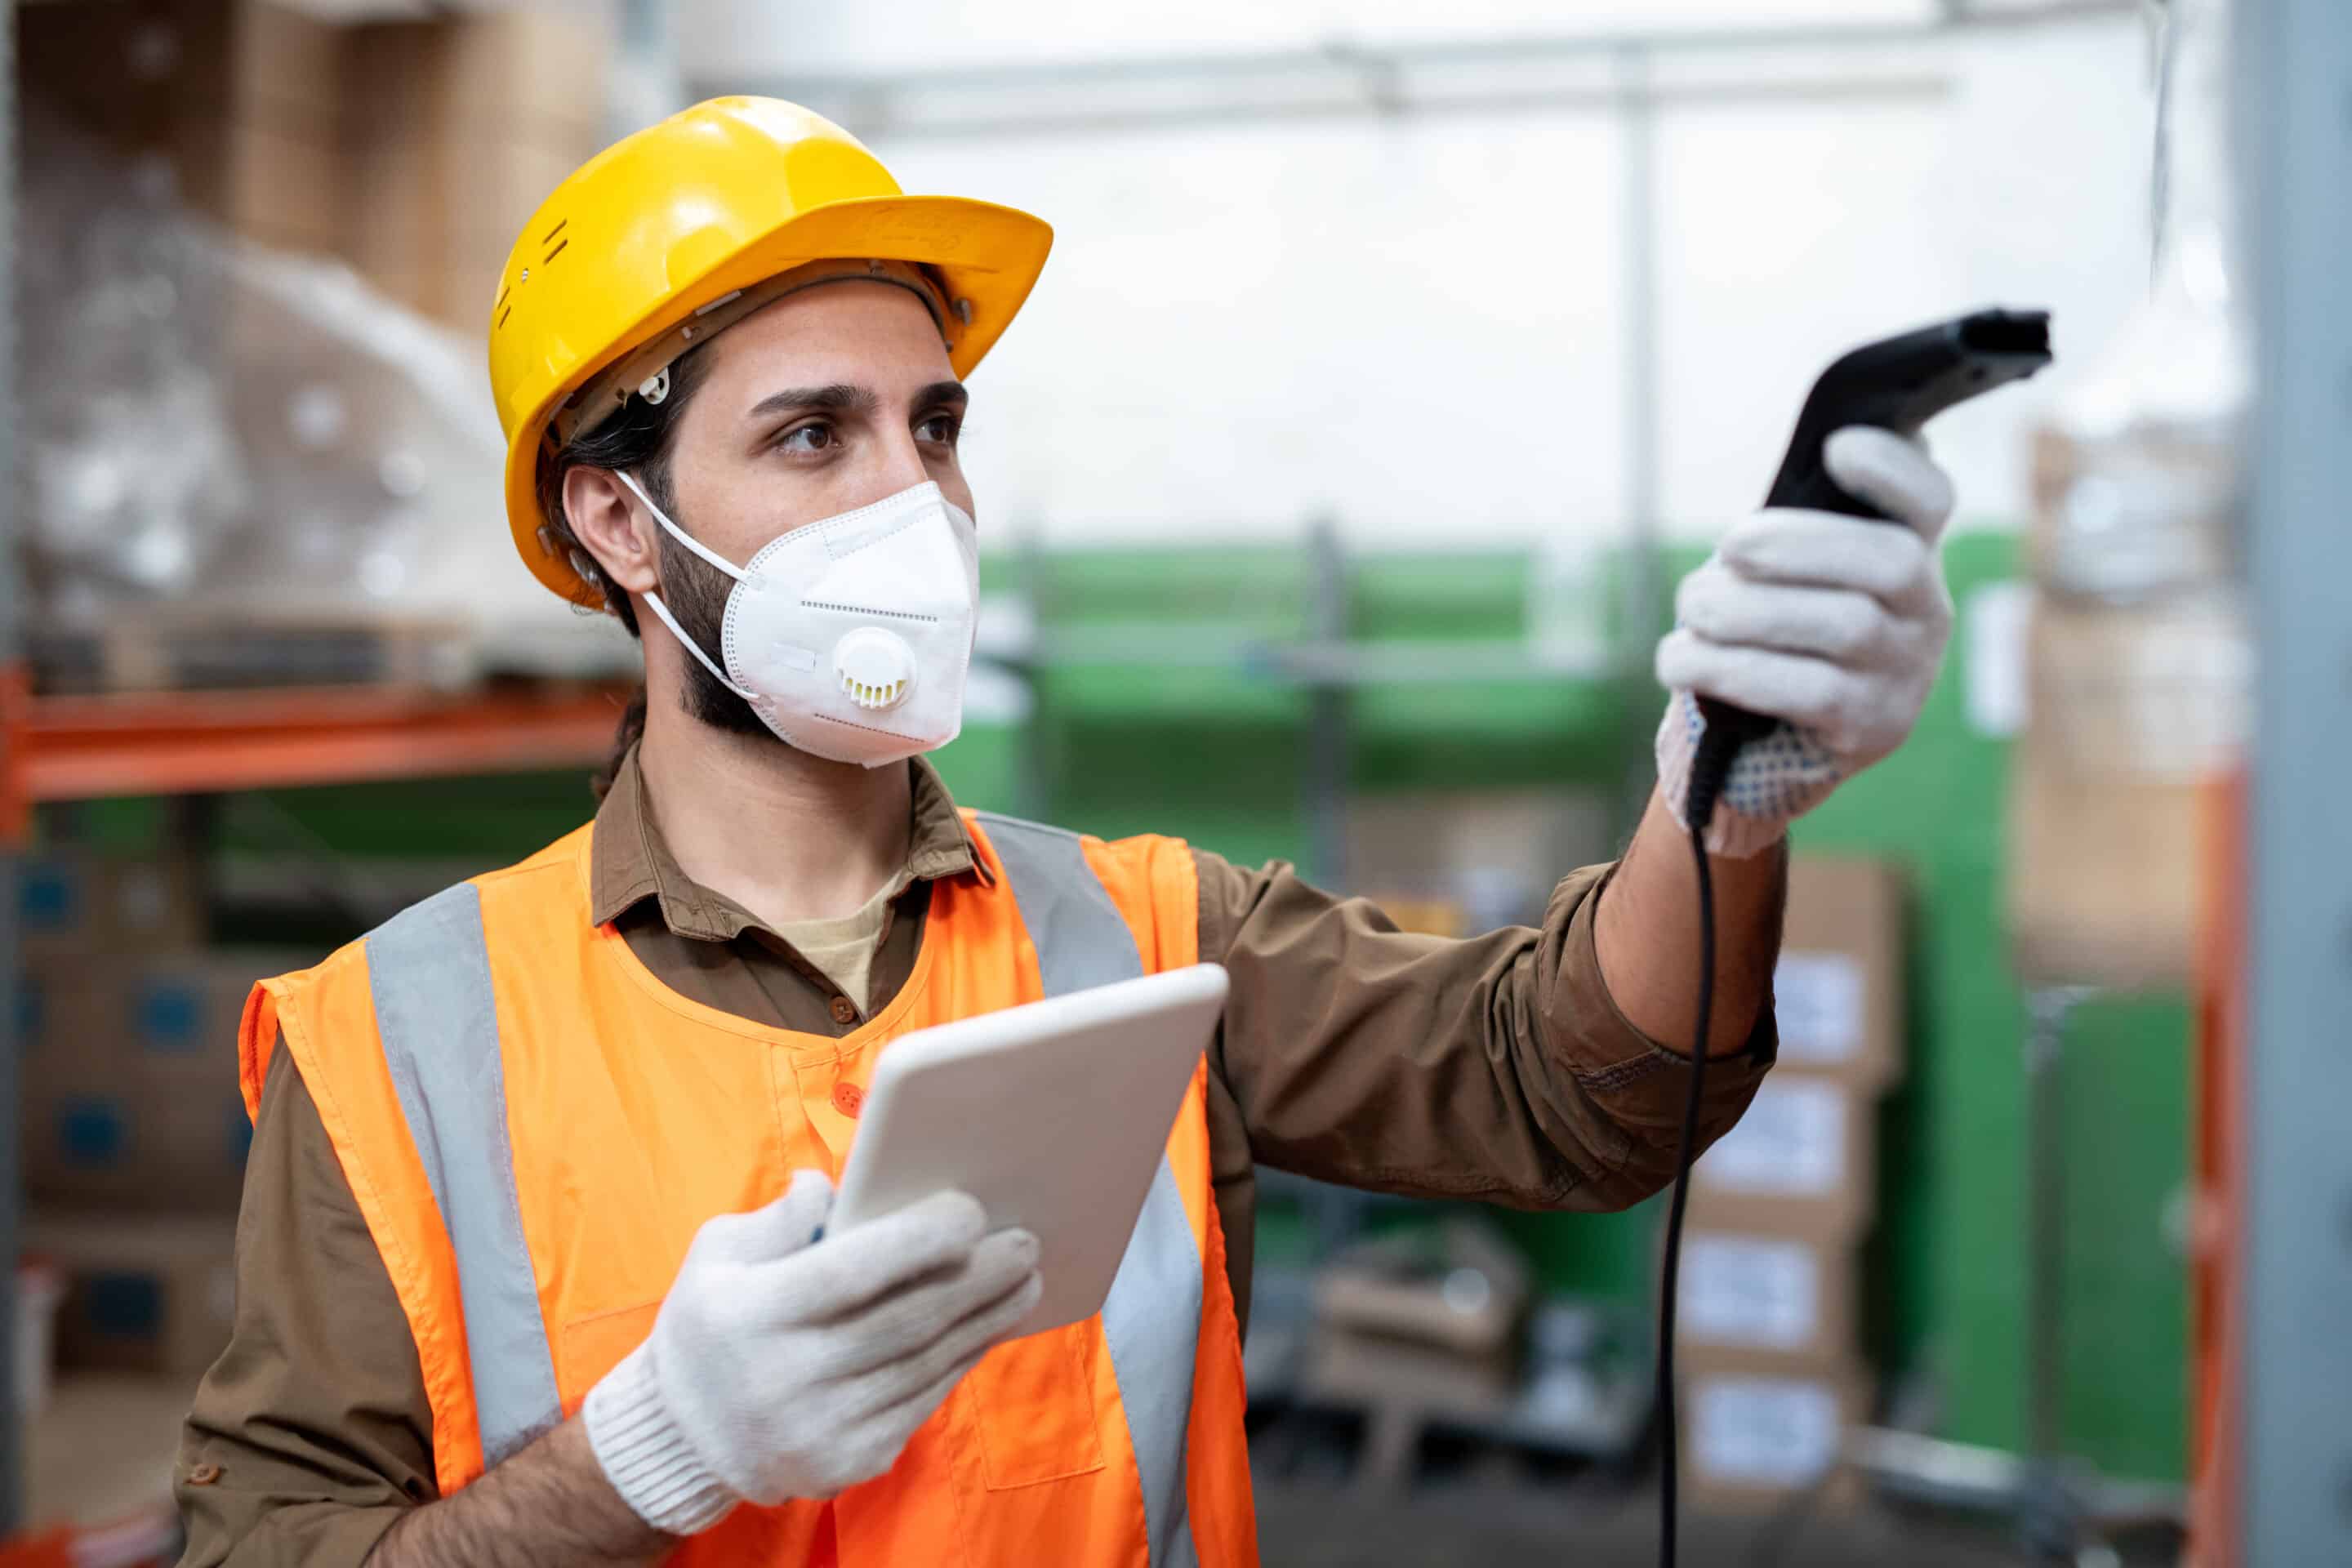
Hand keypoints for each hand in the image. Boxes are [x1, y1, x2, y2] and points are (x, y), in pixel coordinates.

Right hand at [582, 1173, 1041, 1534]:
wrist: (686, 1434)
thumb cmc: (712, 1322)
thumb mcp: (717, 1254)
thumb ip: (777, 1218)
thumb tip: (831, 1187)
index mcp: (753, 1316)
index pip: (852, 1272)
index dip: (918, 1239)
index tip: (970, 1209)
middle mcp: (788, 1380)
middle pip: (907, 1320)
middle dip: (977, 1277)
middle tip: (1025, 1241)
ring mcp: (822, 1430)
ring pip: (926, 1363)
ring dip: (985, 1319)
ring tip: (1024, 1279)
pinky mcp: (850, 1462)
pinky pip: (922, 1401)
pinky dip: (960, 1360)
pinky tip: (986, 1327)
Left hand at [1654, 426, 1955, 857]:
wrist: (1782, 738)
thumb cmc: (1779, 631)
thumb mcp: (1793, 574)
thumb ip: (1789, 536)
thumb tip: (1745, 540)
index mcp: (1910, 551)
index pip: (1930, 499)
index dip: (1894, 468)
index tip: (1836, 445)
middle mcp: (1926, 611)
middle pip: (1890, 561)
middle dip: (1797, 544)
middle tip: (1728, 548)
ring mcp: (1907, 672)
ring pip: (1845, 625)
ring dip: (1751, 610)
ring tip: (1694, 607)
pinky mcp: (1870, 727)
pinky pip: (1805, 690)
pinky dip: (1731, 670)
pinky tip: (1682, 660)